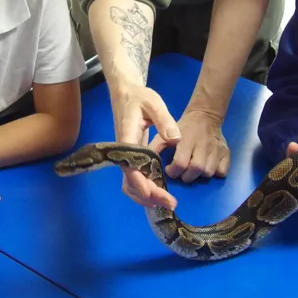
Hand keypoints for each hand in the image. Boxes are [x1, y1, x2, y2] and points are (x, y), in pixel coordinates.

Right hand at [112, 84, 180, 209]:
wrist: (125, 93)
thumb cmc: (139, 98)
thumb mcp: (154, 103)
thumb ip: (164, 120)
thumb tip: (175, 140)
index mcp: (126, 139)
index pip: (129, 166)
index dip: (140, 182)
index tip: (153, 193)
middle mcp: (122, 152)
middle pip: (130, 181)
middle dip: (148, 195)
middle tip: (170, 203)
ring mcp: (125, 157)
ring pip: (130, 184)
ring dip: (146, 197)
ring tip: (166, 204)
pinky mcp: (131, 158)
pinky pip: (135, 179)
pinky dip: (145, 190)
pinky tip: (158, 194)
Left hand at [150, 108, 229, 182]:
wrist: (205, 115)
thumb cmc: (183, 127)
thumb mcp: (166, 133)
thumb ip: (156, 146)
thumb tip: (146, 161)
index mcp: (187, 139)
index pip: (181, 162)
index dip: (173, 171)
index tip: (169, 169)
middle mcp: (204, 144)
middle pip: (197, 169)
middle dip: (186, 176)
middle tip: (181, 172)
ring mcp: (217, 149)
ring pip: (209, 172)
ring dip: (199, 175)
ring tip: (193, 170)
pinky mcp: (227, 152)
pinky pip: (222, 171)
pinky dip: (215, 173)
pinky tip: (207, 167)